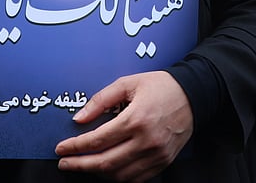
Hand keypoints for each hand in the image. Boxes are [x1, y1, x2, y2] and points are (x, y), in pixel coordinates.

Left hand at [55, 71, 192, 181]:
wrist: (193, 96)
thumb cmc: (161, 86)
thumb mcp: (128, 83)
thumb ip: (100, 100)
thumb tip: (79, 118)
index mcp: (136, 118)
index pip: (98, 140)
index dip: (75, 146)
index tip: (61, 148)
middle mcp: (146, 141)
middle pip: (105, 162)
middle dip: (80, 165)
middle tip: (64, 162)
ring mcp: (156, 155)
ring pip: (119, 175)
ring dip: (97, 173)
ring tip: (83, 165)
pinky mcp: (163, 162)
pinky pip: (136, 179)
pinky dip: (118, 177)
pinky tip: (106, 170)